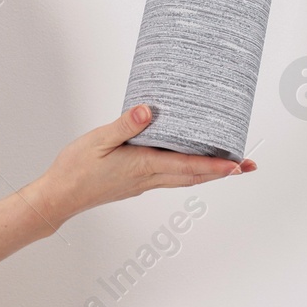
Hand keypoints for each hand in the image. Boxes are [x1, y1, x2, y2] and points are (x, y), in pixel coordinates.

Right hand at [27, 104, 256, 228]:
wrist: (59, 196)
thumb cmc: (75, 168)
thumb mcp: (98, 140)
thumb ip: (125, 125)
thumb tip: (150, 110)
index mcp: (143, 166)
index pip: (188, 167)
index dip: (216, 166)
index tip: (239, 165)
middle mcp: (148, 178)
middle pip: (194, 177)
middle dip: (223, 172)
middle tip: (248, 167)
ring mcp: (142, 183)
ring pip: (184, 179)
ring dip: (208, 173)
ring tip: (228, 165)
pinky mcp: (135, 183)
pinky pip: (170, 177)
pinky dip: (188, 171)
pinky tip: (188, 162)